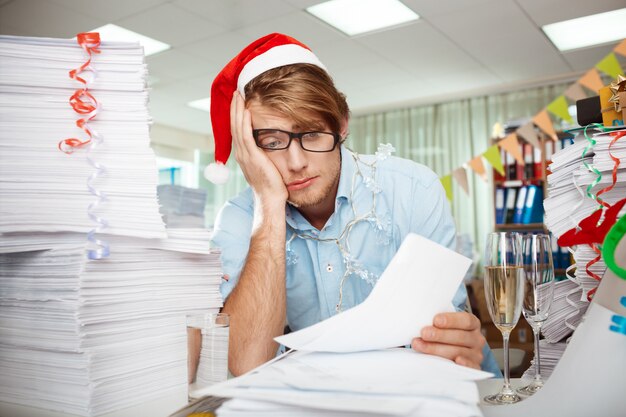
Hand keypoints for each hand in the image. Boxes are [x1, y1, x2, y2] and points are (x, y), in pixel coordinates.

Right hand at [230, 91, 287, 205]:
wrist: (270, 200)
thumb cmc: (272, 186)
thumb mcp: (266, 167)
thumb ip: (264, 155)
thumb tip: (271, 146)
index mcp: (244, 155)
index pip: (237, 130)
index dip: (237, 115)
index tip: (239, 102)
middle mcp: (241, 154)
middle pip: (234, 125)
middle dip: (235, 108)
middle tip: (236, 92)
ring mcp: (245, 155)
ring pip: (238, 127)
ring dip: (238, 110)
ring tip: (239, 96)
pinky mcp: (252, 157)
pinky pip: (246, 135)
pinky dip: (244, 122)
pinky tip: (246, 110)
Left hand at [411, 311, 485, 368]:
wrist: (455, 350)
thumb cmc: (447, 333)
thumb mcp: (446, 325)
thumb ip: (438, 323)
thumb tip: (421, 321)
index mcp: (473, 324)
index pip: (466, 320)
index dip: (451, 320)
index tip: (435, 320)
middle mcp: (477, 339)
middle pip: (460, 336)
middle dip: (440, 335)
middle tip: (424, 333)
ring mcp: (476, 354)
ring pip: (458, 352)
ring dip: (437, 349)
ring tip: (420, 345)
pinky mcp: (474, 368)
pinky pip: (470, 367)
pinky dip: (463, 364)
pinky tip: (455, 361)